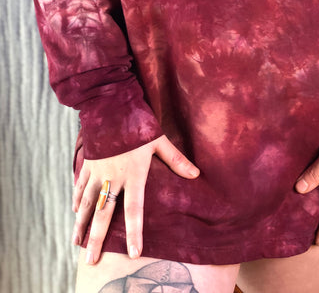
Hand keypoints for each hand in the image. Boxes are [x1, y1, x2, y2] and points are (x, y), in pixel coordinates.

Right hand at [71, 135, 199, 264]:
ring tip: (77, 243)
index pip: (134, 210)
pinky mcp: (88, 162)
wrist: (110, 104)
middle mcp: (113, 177)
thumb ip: (176, 160)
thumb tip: (196, 174)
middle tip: (90, 260)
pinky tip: (74, 212)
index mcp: (133, 174)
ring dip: (82, 224)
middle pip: (103, 214)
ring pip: (87, 203)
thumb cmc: (137, 122)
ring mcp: (98, 170)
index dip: (134, 232)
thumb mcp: (159, 140)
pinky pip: (81, 185)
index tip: (133, 252)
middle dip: (96, 238)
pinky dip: (77, 199)